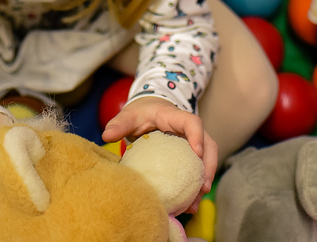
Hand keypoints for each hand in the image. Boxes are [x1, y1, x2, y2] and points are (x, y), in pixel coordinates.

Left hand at [102, 96, 217, 212]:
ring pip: (207, 159)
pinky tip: (187, 204)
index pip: (192, 122)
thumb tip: (107, 136)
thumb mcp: (129, 116)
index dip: (197, 136)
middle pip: (209, 145)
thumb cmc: (141, 113)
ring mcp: (192, 142)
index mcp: (175, 117)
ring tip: (195, 203)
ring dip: (205, 180)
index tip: (197, 153)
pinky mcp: (189, 154)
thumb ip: (119, 124)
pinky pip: (198, 169)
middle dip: (209, 166)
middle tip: (203, 188)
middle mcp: (188, 130)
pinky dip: (195, 186)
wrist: (149, 110)